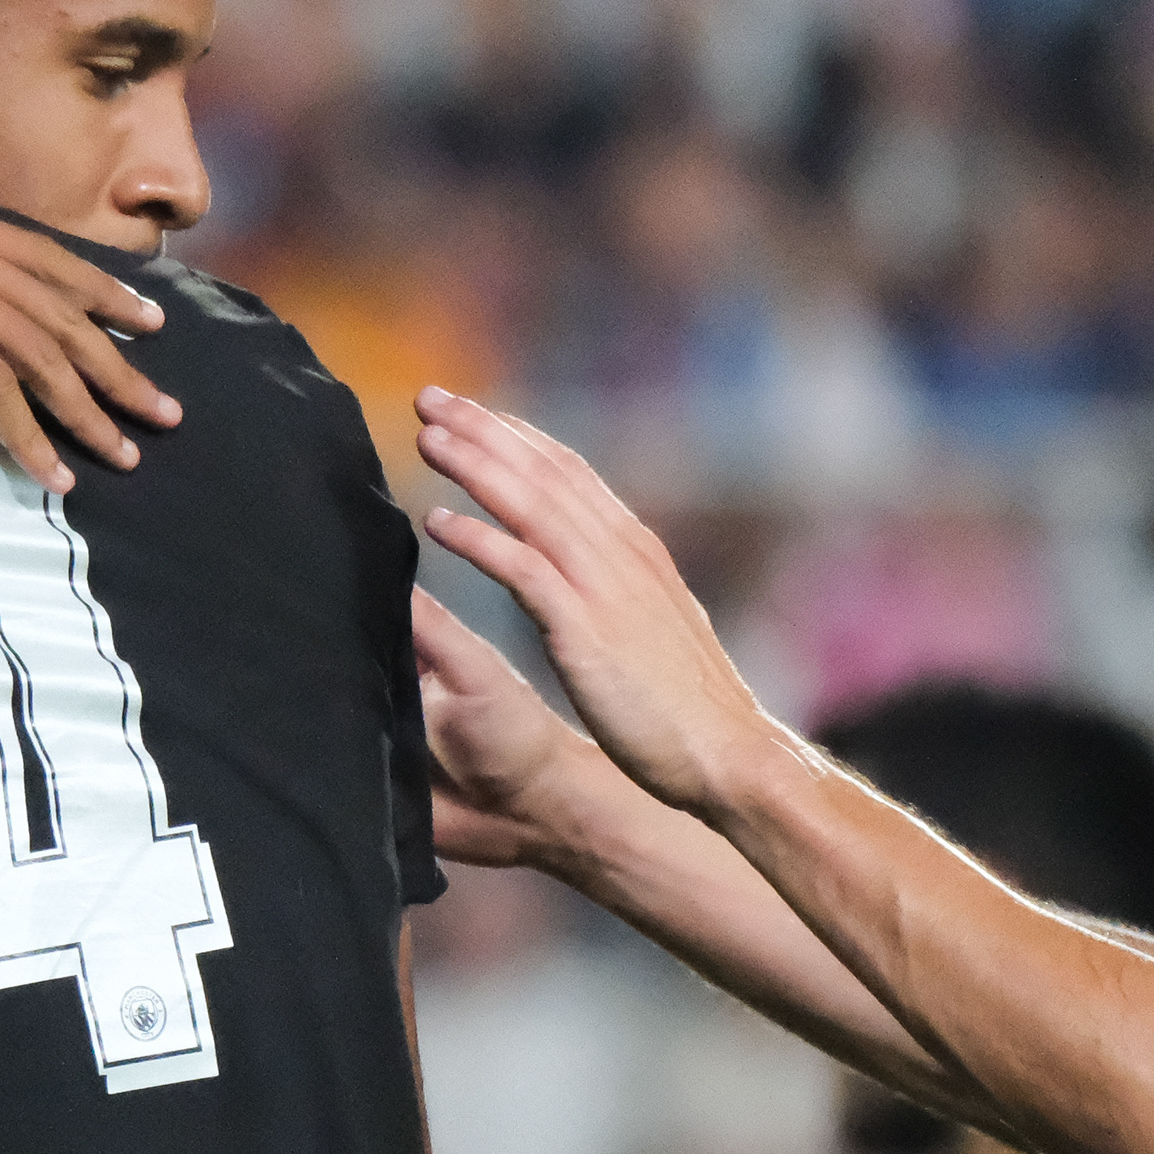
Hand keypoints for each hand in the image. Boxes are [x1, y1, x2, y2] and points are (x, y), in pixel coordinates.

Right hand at [0, 148, 183, 492]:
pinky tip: (52, 474)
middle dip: (123, 371)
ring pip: (46, 361)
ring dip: (89, 415)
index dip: (110, 295)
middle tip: (167, 414)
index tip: (152, 322)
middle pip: (70, 321)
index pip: (58, 264)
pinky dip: (28, 437)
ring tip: (124, 457)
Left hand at [412, 388, 777, 816]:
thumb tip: (587, 575)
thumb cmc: (689, 707)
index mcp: (637, 550)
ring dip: (475, 465)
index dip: (518, 438)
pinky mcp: (585, 631)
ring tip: (426, 439)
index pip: (571, 473)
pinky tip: (437, 523)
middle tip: (431, 399)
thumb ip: (620, 589)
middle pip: (544, 472)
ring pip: (530, 505)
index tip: (472, 414)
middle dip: (485, 431)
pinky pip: (522, 570)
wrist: (727, 754)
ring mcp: (605, 589)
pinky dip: (478, 540)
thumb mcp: (656, 625)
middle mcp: (621, 554)